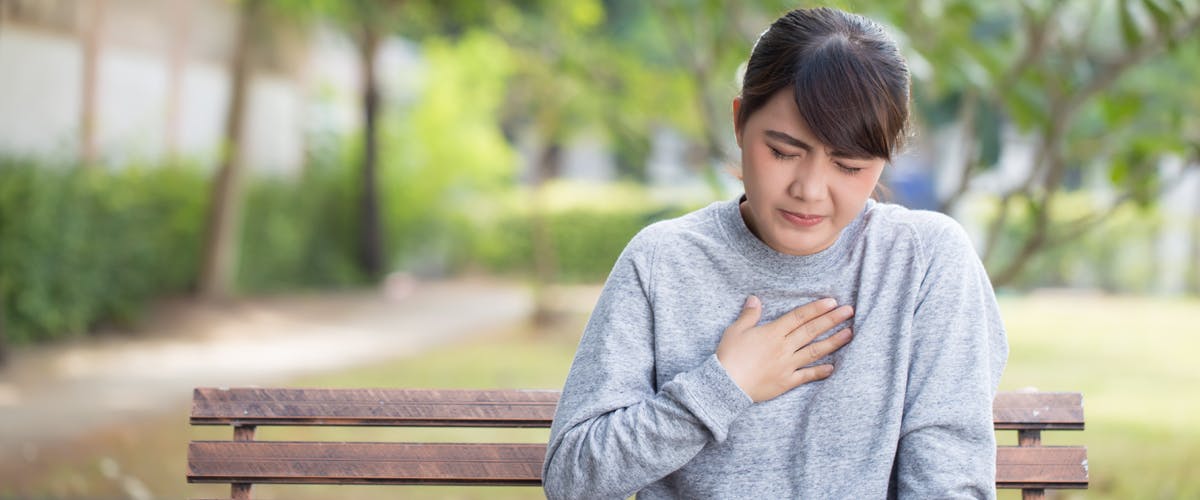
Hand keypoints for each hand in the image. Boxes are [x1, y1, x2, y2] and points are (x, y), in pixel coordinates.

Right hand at [716, 296, 853, 402]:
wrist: (726, 384)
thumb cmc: (728, 356)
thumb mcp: (735, 331)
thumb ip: (749, 315)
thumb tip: (755, 298)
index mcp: (772, 332)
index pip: (799, 317)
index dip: (816, 308)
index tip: (832, 302)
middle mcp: (784, 347)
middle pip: (811, 331)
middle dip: (831, 319)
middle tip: (849, 311)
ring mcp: (787, 365)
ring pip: (814, 351)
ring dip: (833, 342)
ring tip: (849, 333)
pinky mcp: (786, 381)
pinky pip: (807, 376)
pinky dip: (820, 371)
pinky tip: (832, 367)